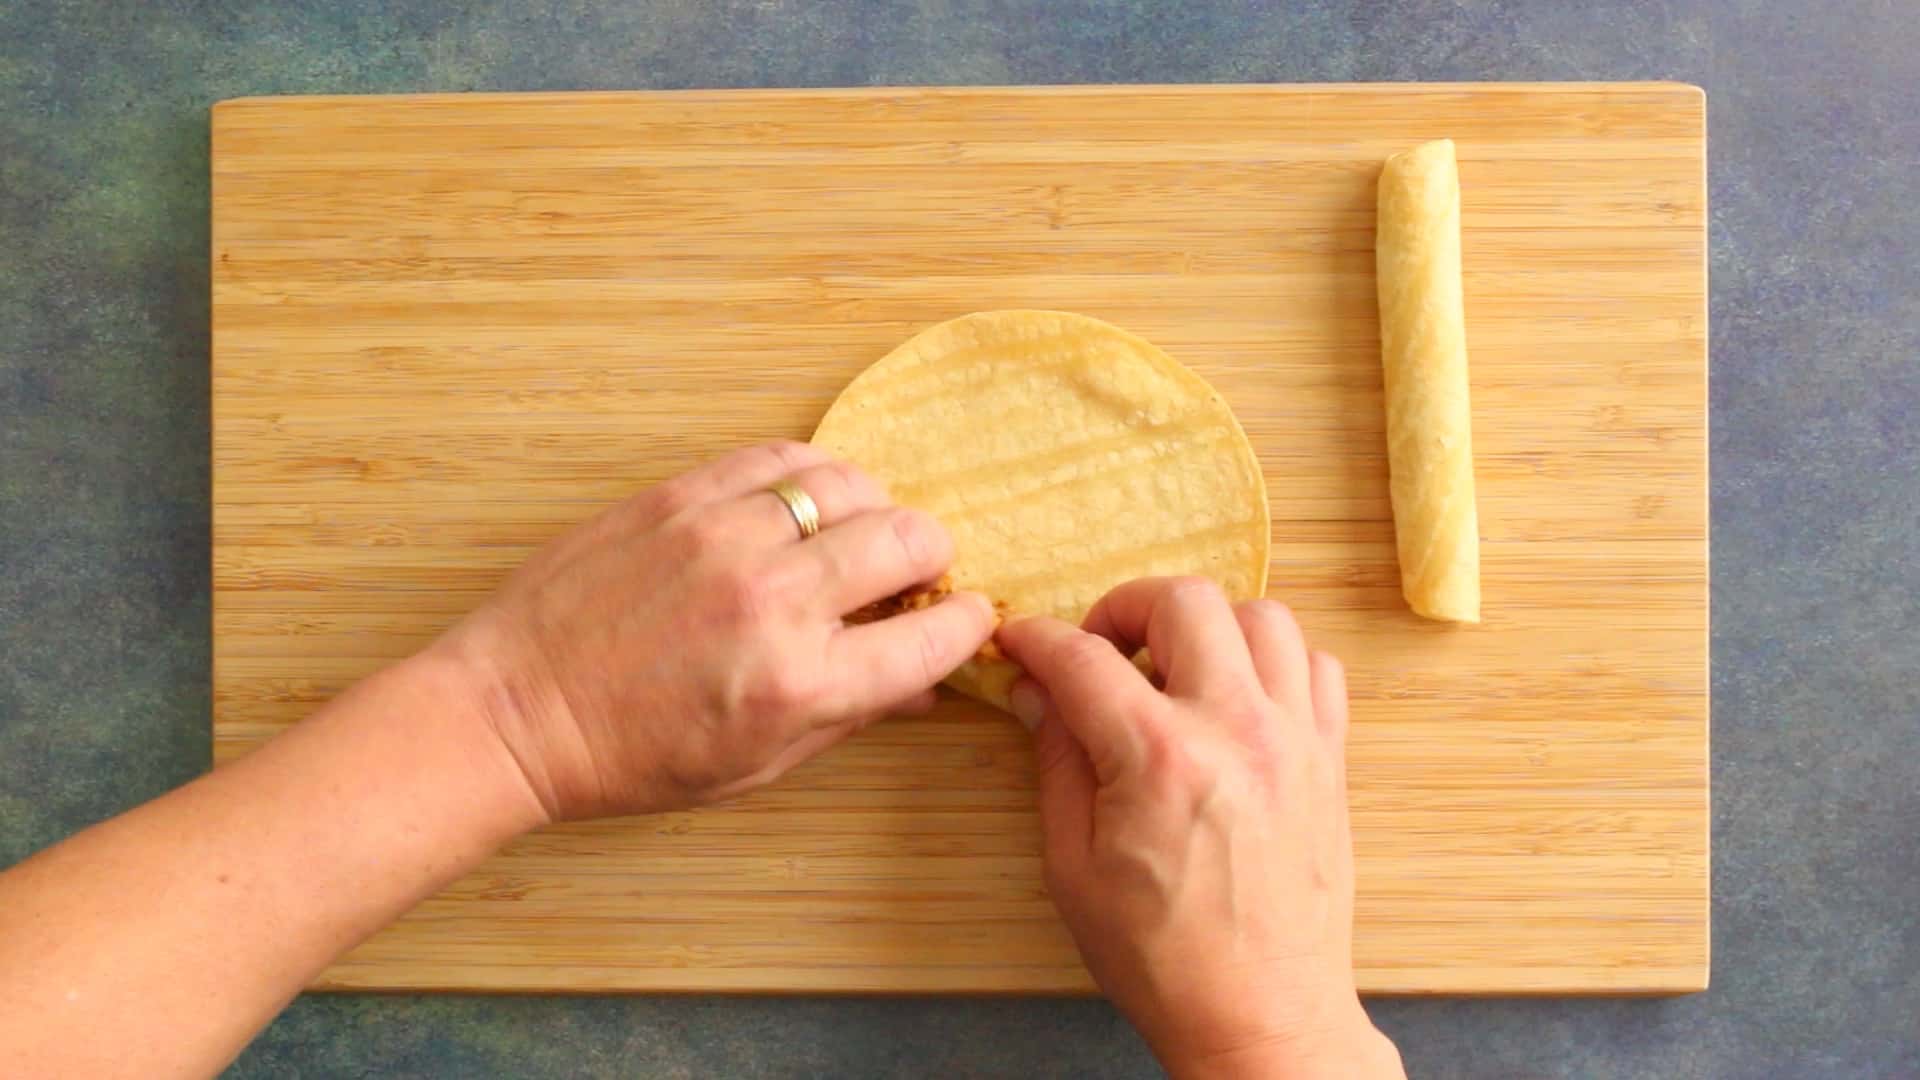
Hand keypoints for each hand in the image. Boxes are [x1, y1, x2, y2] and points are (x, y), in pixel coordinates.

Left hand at [428, 441, 994, 822]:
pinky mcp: (681, 497)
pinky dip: (811, 474)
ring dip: (873, 509)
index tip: (965, 616)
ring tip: (853, 534)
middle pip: (909, 540)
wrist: (518, 711)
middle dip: (930, 558)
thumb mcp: (755, 766)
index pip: (931, 638)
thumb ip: (850, 717)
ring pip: (851, 484)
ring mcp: (726, 538)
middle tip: (911, 574)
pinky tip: (805, 501)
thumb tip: (927, 684)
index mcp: (800, 684)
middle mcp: (774, 602)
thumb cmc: (630, 756)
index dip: (965, 624)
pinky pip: (780, 457)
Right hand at [998, 579, 1402, 1079]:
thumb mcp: (1073, 868)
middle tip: (1102, 650)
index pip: (1083, 658)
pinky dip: (1275, 661)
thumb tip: (1037, 691)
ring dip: (1207, 626)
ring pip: (1262, 616)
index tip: (1020, 641)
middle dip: (1125, 608)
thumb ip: (1056, 762)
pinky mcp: (1330, 760)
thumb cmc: (1162, 959)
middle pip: (1183, 601)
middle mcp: (1237, 730)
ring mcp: (1295, 739)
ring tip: (1175, 667)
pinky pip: (1317, 666)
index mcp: (1160, 759)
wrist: (1262, 1017)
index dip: (1037, 638)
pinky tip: (1239, 697)